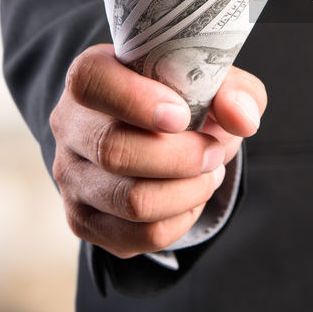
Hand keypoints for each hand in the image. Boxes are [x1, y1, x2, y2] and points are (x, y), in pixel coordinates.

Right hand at [49, 43, 265, 258]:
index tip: (181, 116)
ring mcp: (71, 177)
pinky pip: (140, 236)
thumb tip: (242, 119)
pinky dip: (180, 220)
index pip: (92, 82)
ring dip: (188, 192)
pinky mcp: (84, 220)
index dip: (136, 100)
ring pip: (132, 201)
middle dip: (182, 157)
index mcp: (90, 75)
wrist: (161, 134)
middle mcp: (70, 126)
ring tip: (208, 175)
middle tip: (214, 152)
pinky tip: (190, 198)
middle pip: (115, 152)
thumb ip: (235, 90)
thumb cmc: (184, 98)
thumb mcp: (214, 81)